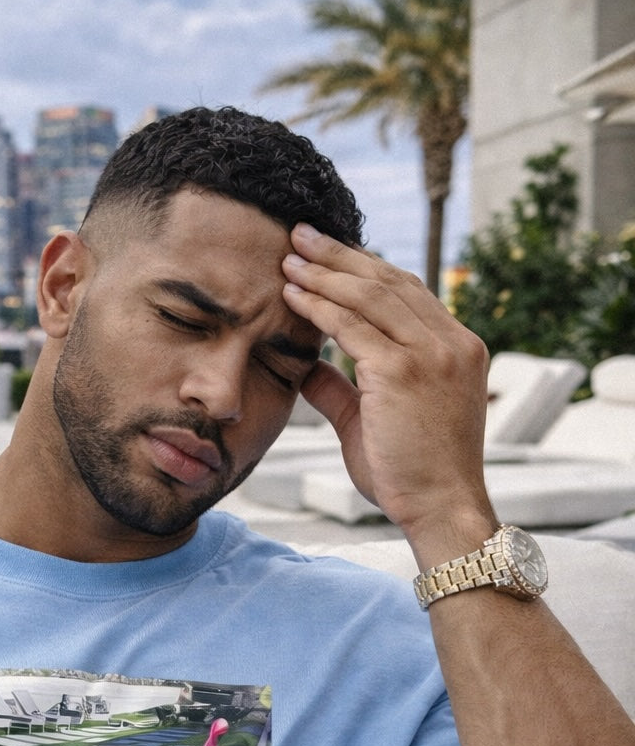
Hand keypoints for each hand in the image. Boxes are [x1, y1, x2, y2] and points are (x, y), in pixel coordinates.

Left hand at [283, 224, 496, 559]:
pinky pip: (353, 327)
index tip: (327, 256)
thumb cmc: (410, 475)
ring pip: (371, 295)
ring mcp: (431, 354)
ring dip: (325, 273)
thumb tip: (307, 366)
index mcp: (456, 348)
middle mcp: (450, 342)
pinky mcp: (403, 372)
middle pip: (389, 281)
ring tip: (289, 258)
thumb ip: (342, 389)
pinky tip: (292, 295)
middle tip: (301, 236)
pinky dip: (320, 306)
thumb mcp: (374, 421)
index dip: (364, 269)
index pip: (407, 292)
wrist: (440, 510)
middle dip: (340, 255)